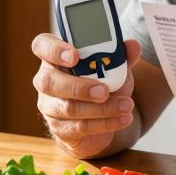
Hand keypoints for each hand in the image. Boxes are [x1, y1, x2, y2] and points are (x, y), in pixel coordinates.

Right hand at [31, 34, 138, 157]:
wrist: (102, 119)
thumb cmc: (102, 84)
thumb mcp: (114, 68)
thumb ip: (121, 56)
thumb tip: (133, 46)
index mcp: (56, 57)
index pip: (42, 45)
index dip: (53, 49)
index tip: (75, 56)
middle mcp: (47, 80)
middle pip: (49, 81)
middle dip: (79, 87)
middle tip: (104, 91)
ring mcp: (50, 106)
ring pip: (68, 108)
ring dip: (101, 108)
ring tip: (126, 105)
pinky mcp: (60, 129)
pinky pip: (80, 127)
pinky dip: (106, 123)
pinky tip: (124, 118)